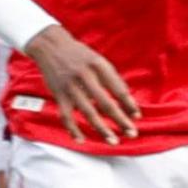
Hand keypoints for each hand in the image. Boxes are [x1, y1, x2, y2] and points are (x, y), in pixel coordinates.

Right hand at [27, 24, 140, 143]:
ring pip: (88, 113)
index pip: (118, 88)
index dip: (129, 104)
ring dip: (102, 129)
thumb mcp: (98, 60)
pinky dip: (73, 130)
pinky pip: (66, 116)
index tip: (137, 117)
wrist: (50, 46)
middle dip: (121, 120)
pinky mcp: (59, 94)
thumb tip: (127, 102)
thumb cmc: (79, 55)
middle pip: (106, 104)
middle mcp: (85, 76)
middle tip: (132, 134)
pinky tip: (82, 140)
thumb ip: (111, 78)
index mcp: (99, 66)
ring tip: (113, 141)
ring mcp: (71, 87)